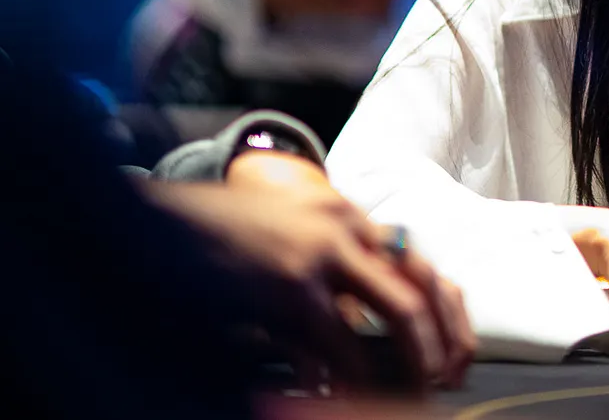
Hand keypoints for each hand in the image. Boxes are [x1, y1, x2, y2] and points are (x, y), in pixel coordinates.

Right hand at [151, 156, 475, 389]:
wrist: (152, 220)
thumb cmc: (214, 237)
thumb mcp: (282, 237)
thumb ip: (323, 269)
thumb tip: (354, 327)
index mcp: (346, 216)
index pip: (419, 263)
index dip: (445, 313)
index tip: (453, 353)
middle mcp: (346, 227)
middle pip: (423, 285)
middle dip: (442, 340)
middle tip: (446, 380)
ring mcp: (321, 254)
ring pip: (400, 310)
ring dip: (413, 361)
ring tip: (414, 395)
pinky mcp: (288, 286)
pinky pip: (339, 341)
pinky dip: (349, 376)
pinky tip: (343, 395)